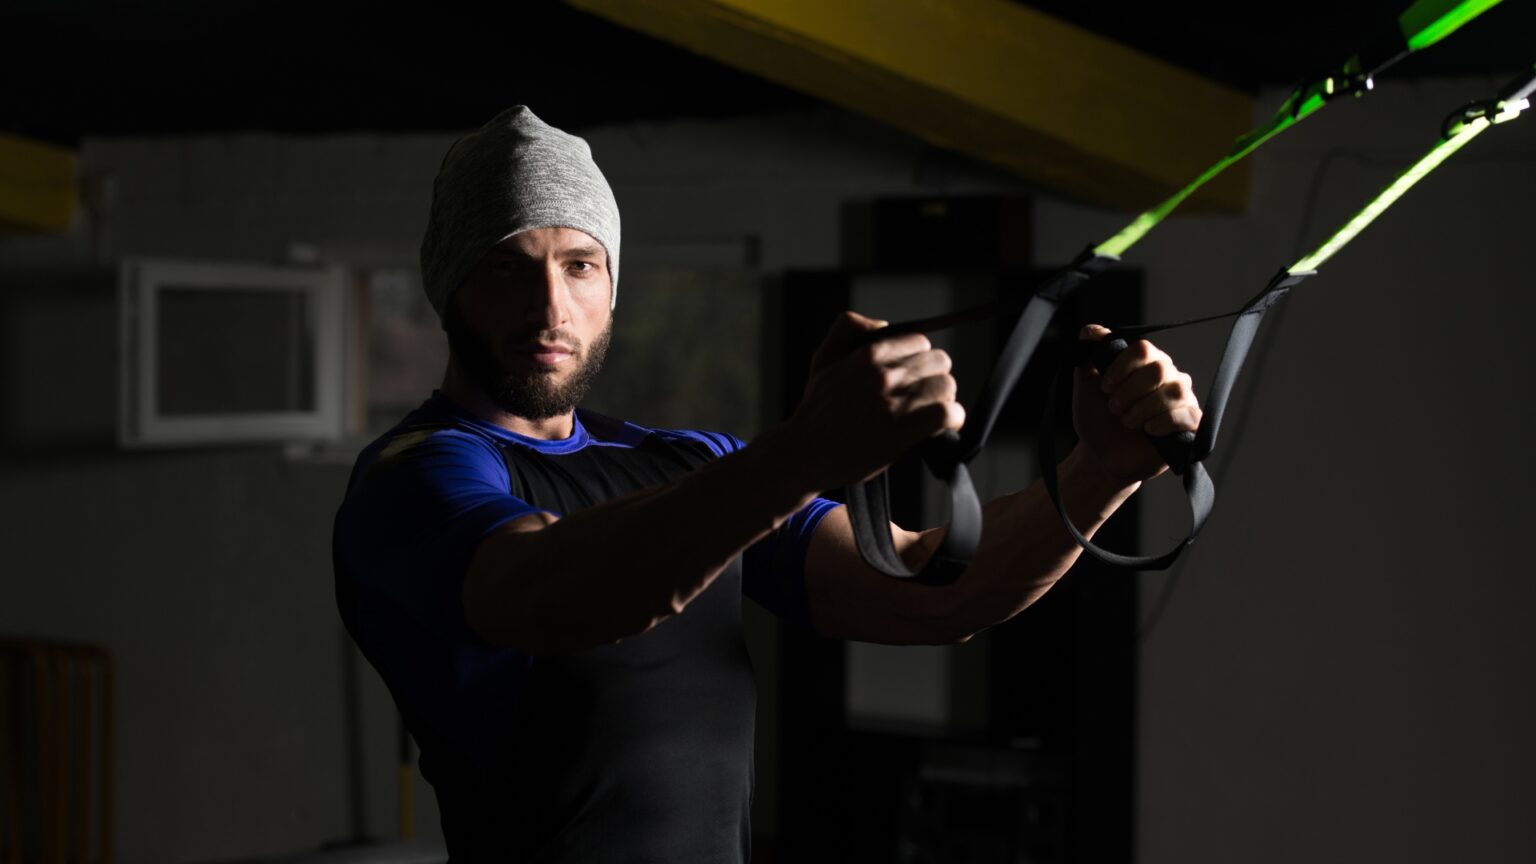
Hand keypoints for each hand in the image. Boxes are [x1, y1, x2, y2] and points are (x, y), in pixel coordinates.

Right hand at [784, 311, 964, 489]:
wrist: (805, 452)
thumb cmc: (816, 409)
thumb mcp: (823, 358)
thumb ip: (847, 328)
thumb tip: (882, 325)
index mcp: (867, 355)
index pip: (920, 343)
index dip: (922, 359)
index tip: (916, 375)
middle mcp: (882, 376)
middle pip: (939, 363)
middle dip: (935, 378)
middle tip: (926, 395)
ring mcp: (892, 405)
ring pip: (946, 387)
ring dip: (945, 399)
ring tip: (933, 411)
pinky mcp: (900, 434)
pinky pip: (945, 415)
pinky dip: (953, 418)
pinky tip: (946, 425)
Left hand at [1072, 324, 1201, 487]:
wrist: (1102, 457)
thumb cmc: (1097, 420)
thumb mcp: (1084, 388)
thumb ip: (1087, 358)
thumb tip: (1090, 331)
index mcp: (1145, 363)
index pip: (1142, 349)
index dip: (1121, 366)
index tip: (1104, 387)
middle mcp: (1168, 376)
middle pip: (1159, 368)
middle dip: (1130, 390)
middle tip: (1114, 408)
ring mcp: (1182, 399)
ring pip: (1175, 390)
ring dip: (1143, 408)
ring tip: (1127, 422)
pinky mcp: (1190, 424)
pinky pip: (1187, 414)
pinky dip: (1163, 422)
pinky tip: (1148, 430)